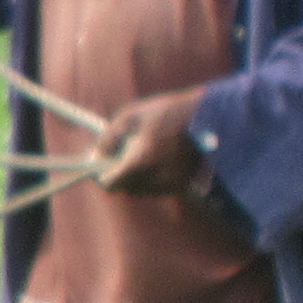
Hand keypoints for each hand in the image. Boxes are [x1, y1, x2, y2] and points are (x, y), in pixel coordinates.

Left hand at [88, 91, 206, 196]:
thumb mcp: (130, 117)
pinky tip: (155, 160)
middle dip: (120, 175)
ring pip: (142, 190)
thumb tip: (93, 158)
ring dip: (135, 178)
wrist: (209, 115)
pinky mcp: (184, 184)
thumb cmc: (165, 111)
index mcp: (142, 160)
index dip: (101, 176)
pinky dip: (151, 178)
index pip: (111, 184)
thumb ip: (107, 140)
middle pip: (126, 188)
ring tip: (140, 155)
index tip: (97, 167)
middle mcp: (157, 177)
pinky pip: (158, 188)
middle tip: (119, 157)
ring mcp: (172, 183)